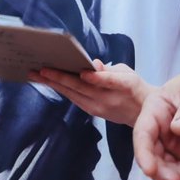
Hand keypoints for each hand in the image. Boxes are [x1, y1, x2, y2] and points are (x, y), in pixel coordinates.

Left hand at [31, 60, 148, 125]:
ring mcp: (98, 108)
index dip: (95, 77)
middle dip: (59, 77)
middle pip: (81, 87)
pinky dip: (60, 90)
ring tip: (37, 75)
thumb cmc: (135, 87)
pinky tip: (48, 82)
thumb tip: (93, 65)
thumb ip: (110, 70)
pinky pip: (73, 99)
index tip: (82, 71)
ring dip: (54, 84)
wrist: (142, 113)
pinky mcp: (93, 112)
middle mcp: (108, 99)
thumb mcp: (128, 73)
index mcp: (123, 85)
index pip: (108, 81)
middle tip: (40, 69)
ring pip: (73, 94)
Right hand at [133, 51, 179, 179]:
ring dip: (174, 175)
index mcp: (156, 107)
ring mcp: (174, 139)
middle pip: (151, 154)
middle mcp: (161, 125)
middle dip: (160, 171)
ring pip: (165, 165)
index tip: (149, 170)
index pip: (143, 132)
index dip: (143, 153)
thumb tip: (178, 130)